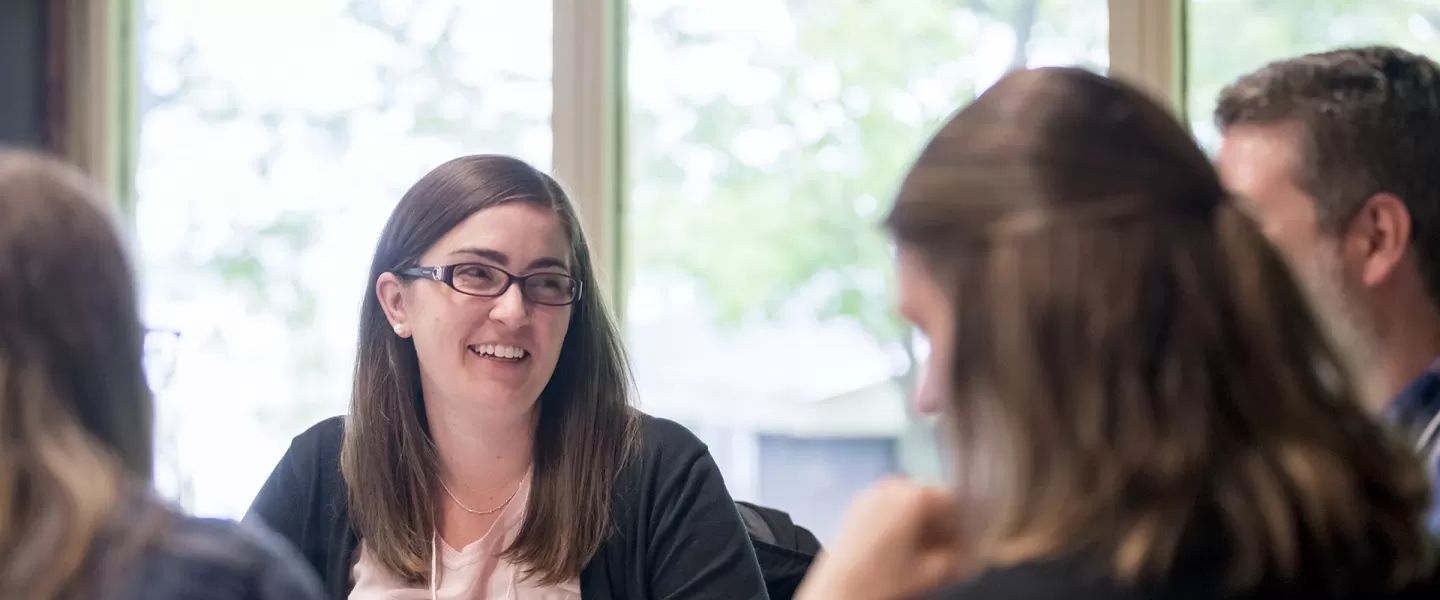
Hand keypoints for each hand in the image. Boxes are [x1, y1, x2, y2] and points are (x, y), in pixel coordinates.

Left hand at [796, 478, 963, 599]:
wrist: (839, 590)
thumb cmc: (882, 581)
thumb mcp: (933, 572)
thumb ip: (958, 554)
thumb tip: (968, 547)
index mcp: (915, 496)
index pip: (954, 501)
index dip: (962, 523)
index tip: (964, 541)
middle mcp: (893, 485)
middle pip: (930, 499)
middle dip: (940, 522)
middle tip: (945, 548)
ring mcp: (873, 492)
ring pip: (909, 502)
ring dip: (920, 522)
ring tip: (922, 551)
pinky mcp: (858, 503)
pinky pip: (889, 506)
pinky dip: (899, 521)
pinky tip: (901, 547)